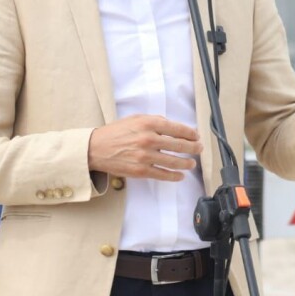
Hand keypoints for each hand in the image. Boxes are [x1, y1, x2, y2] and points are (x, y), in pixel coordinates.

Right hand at [88, 114, 202, 180]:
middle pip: (179, 145)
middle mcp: (148, 139)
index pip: (177, 128)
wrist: (96, 148)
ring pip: (174, 161)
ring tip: (192, 163)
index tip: (196, 136)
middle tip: (199, 149)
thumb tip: (174, 127)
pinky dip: (174, 176)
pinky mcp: (140, 171)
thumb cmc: (116, 132)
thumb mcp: (136, 119)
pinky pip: (162, 175)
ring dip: (187, 163)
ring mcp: (145, 156)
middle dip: (193, 148)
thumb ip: (155, 121)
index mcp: (149, 124)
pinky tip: (180, 176)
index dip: (190, 133)